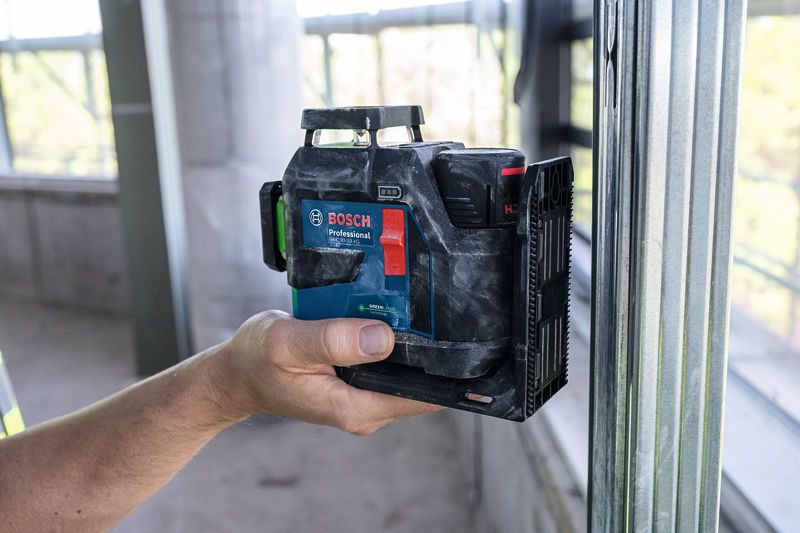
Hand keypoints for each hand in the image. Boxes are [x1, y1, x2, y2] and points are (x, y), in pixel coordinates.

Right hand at [209, 311, 440, 434]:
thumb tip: (384, 338)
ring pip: (407, 372)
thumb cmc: (255, 360)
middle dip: (432, 347)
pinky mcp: (359, 386)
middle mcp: (367, 409)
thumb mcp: (287, 343)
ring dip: (412, 342)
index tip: (459, 331)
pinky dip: (392, 342)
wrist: (236, 374)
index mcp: (355, 407)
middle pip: (421, 382)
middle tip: (437, 302)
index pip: (424, 396)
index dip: (446, 368)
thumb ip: (333, 340)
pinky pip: (388, 365)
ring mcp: (365, 399)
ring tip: (414, 303)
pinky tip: (389, 316)